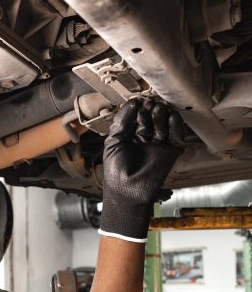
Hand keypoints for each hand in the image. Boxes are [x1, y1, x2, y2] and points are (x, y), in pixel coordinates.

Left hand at [100, 96, 184, 241]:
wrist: (127, 191)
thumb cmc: (116, 170)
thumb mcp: (113, 141)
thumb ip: (122, 121)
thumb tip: (133, 102)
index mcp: (130, 137)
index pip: (137, 117)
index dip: (139, 109)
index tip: (140, 100)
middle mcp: (145, 140)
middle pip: (151, 119)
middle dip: (151, 110)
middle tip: (151, 103)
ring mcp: (159, 146)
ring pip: (164, 125)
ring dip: (162, 115)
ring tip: (159, 109)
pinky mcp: (171, 153)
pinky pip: (176, 137)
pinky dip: (176, 126)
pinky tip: (172, 117)